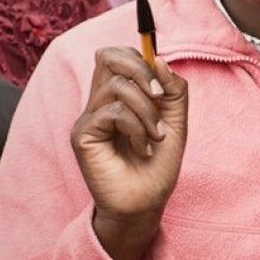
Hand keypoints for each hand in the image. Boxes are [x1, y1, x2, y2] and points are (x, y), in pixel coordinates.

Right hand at [71, 47, 188, 259]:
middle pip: (108, 56)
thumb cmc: (158, 166)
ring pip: (118, 87)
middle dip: (141, 70)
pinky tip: (142, 150)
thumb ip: (173, 89)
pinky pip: (113, 113)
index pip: (117, 55)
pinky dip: (137, 129)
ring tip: (157, 137)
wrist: (146, 204)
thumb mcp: (176, 122)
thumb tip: (159, 59)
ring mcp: (88, 117)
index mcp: (118, 95)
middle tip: (159, 96)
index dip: (140, 57)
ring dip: (147, 111)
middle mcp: (99, 102)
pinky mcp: (83, 135)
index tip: (162, 85)